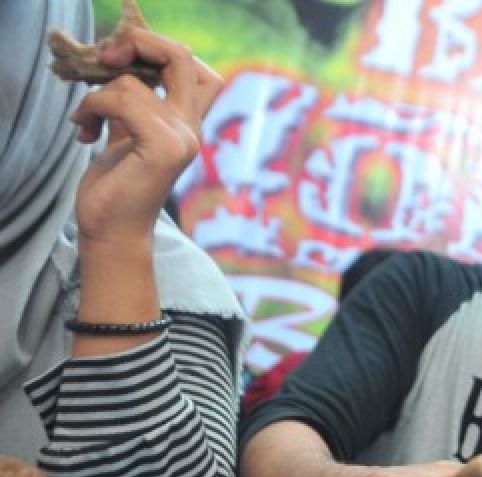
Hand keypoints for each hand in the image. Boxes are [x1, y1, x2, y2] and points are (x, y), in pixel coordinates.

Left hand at [70, 27, 220, 246]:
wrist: (113, 232)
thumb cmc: (117, 190)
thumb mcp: (126, 136)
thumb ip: (134, 106)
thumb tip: (121, 69)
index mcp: (187, 126)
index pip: (200, 71)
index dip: (163, 51)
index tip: (126, 61)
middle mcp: (191, 130)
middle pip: (182, 58)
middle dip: (141, 44)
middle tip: (107, 58)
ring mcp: (181, 140)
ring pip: (134, 83)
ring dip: (96, 95)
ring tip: (85, 120)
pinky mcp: (163, 149)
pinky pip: (123, 101)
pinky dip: (94, 108)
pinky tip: (86, 131)